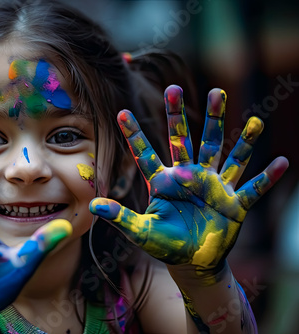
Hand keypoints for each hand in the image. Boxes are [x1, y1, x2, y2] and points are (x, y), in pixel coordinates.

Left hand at [90, 85, 287, 280]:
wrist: (193, 262)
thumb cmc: (166, 245)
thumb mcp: (141, 231)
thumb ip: (121, 217)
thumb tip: (94, 205)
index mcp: (164, 182)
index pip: (146, 154)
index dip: (134, 134)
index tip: (121, 112)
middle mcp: (189, 176)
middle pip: (186, 140)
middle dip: (181, 115)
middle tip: (174, 87)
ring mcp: (213, 187)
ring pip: (224, 155)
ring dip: (236, 137)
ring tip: (251, 117)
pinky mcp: (234, 204)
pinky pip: (253, 189)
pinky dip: (267, 178)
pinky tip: (282, 162)